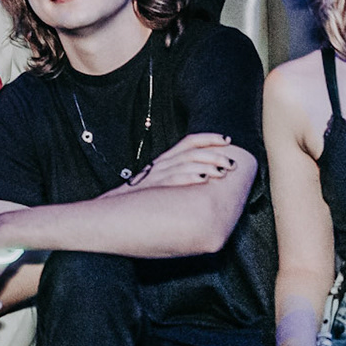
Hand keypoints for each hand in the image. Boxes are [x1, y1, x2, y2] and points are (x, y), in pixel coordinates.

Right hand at [119, 133, 240, 190]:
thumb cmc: (142, 198)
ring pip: (186, 163)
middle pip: (192, 152)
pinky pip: (173, 178)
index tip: (227, 140)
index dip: (209, 138)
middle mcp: (162, 163)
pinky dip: (190, 177)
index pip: (189, 141)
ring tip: (222, 172)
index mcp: (165, 159)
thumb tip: (207, 178)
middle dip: (215, 155)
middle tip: (231, 164)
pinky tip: (203, 180)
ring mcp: (156, 174)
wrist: (113, 208)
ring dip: (207, 166)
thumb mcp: (160, 182)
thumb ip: (179, 175)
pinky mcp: (153, 187)